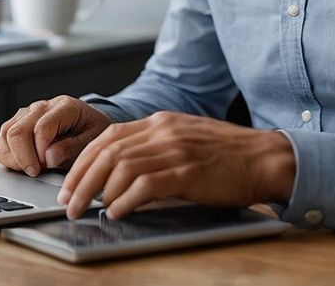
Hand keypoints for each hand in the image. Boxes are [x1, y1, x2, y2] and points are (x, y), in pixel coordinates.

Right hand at [0, 95, 111, 176]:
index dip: (41, 153)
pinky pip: (0, 140)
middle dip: (24, 158)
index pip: (42, 128)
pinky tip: (20, 165)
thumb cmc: (91, 132)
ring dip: (14, 157)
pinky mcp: (16, 124)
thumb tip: (49, 158)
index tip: (47, 166)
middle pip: (18, 131)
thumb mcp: (92, 141)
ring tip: (31, 168)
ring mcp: (27, 114)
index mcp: (64, 107)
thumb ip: (72, 148)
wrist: (90, 124)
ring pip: (5, 133)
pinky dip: (5, 156)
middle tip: (37, 172)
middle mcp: (42, 107)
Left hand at [57, 111, 295, 219]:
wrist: (266, 158)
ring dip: (97, 192)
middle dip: (81, 179)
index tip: (70, 182)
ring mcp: (176, 149)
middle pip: (108, 151)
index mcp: (161, 121)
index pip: (108, 136)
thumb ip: (155, 148)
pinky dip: (125, 200)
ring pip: (120, 167)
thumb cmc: (229, 155)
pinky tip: (116, 212)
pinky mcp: (188, 171)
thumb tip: (120, 173)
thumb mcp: (186, 139)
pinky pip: (145, 185)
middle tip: (68, 202)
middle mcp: (164, 130)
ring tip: (87, 210)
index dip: (83, 160)